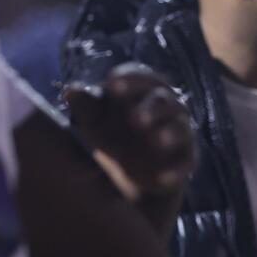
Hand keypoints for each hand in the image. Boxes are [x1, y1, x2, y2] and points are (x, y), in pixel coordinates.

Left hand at [62, 63, 194, 201]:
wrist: (132, 168)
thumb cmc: (112, 132)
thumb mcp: (95, 120)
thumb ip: (86, 105)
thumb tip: (71, 90)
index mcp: (145, 89)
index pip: (142, 77)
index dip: (130, 80)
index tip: (112, 86)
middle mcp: (167, 106)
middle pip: (163, 101)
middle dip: (150, 109)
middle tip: (134, 120)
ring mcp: (179, 131)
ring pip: (179, 128)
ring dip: (169, 133)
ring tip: (156, 141)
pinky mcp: (185, 158)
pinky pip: (185, 163)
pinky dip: (176, 171)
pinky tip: (162, 179)